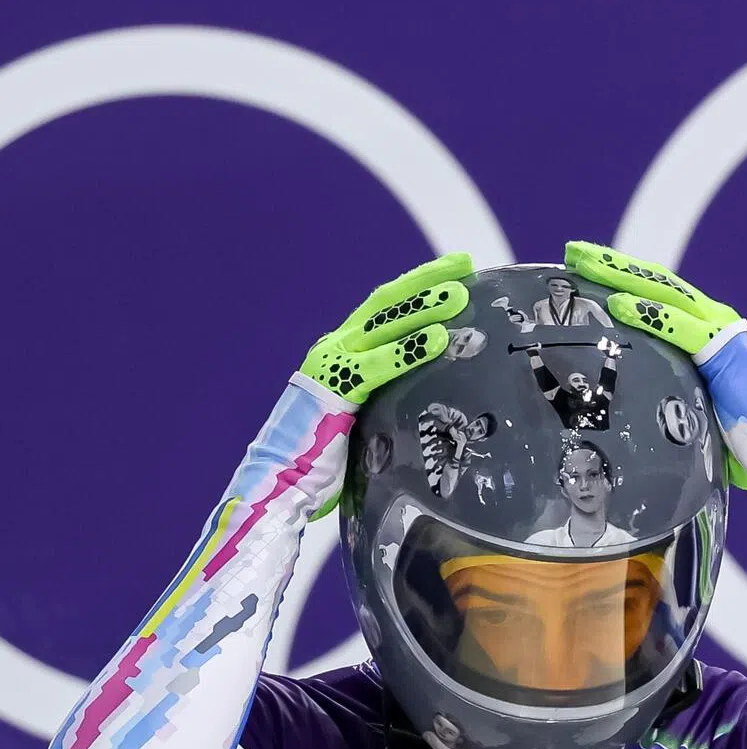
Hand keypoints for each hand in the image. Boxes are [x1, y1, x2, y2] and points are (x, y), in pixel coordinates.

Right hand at [301, 252, 472, 517]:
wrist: (281, 484)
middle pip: (388, 303)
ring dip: (424, 307)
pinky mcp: (333, 389)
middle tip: (464, 264)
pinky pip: (378, 365)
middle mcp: (336, 349)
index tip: (455, 271)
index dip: (418, 287)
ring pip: (385, 324)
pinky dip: (409, 350)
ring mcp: (332, 364)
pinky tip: (438, 339)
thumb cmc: (325, 462)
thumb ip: (391, 401)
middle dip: (426, 280)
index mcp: (343, 353)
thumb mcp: (367, 421)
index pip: (385, 310)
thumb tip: (437, 401)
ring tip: (459, 295)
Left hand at [564, 241, 746, 489]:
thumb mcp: (697, 421)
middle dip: (614, 266)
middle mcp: (714, 328)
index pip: (658, 302)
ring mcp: (721, 337)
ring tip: (584, 263)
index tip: (583, 275)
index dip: (622, 283)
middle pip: (656, 287)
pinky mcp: (725, 356)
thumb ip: (669, 411)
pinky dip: (649, 314)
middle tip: (574, 252)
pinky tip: (618, 304)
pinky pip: (680, 328)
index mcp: (707, 340)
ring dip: (622, 276)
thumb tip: (628, 440)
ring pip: (664, 295)